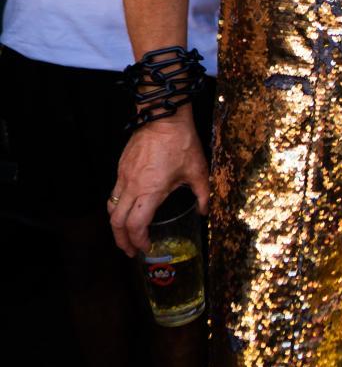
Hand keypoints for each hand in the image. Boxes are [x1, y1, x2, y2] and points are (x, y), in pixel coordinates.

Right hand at [109, 110, 208, 255]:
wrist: (163, 115)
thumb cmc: (181, 142)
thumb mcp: (198, 171)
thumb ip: (203, 194)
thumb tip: (205, 211)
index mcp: (150, 192)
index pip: (136, 226)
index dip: (138, 241)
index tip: (145, 248)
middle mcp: (132, 186)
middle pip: (116, 222)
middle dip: (121, 240)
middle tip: (130, 250)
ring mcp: (123, 176)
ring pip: (111, 207)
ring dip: (116, 225)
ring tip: (125, 234)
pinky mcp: (121, 166)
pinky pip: (114, 192)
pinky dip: (117, 206)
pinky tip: (129, 208)